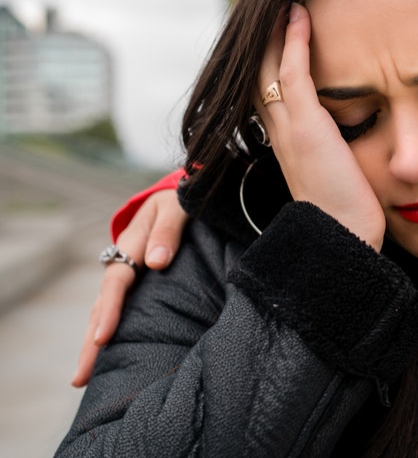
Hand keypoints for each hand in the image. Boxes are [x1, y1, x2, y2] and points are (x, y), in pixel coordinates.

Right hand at [72, 188, 187, 386]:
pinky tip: (108, 358)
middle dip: (90, 342)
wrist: (179, 197)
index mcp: (131, 245)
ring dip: (94, 344)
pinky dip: (111, 332)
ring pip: (104, 311)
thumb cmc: (180, 202)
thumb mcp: (177, 207)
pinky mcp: (137, 285)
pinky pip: (121, 310)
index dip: (109, 311)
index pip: (117, 282)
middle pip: (101, 305)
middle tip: (80, 377)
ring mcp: (128, 275)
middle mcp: (124, 263)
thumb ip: (168, 231)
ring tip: (84, 377)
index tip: (102, 338)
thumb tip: (156, 263)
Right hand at [256, 4, 384, 248]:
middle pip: (258, 72)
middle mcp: (279, 131)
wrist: (343, 240)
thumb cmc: (349, 216)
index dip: (269, 59)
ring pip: (269, 66)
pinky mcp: (305, 125)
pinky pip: (292, 72)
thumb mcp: (341, 175)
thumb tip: (358, 142)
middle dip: (263, 38)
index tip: (279, 31)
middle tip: (273, 4)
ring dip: (275, 30)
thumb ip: (341, 153)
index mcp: (287, 142)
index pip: (269, 90)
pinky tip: (299, 14)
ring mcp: (288, 127)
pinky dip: (294, 41)